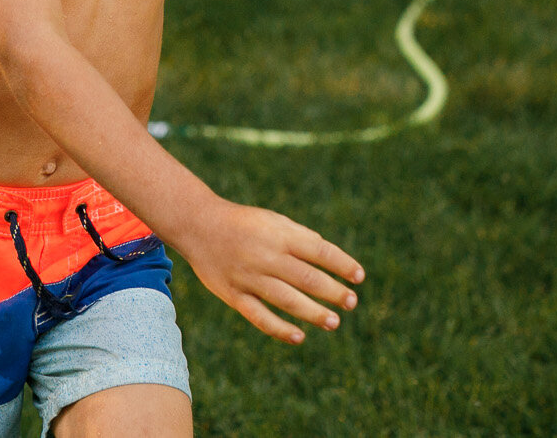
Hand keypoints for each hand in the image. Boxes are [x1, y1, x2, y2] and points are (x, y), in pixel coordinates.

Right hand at [175, 198, 364, 343]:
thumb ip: (299, 237)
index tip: (359, 277)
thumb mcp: (272, 220)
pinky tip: (299, 336)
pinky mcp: (234, 295)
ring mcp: (249, 277)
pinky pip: (259, 316)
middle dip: (333, 292)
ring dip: (313, 313)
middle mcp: (266, 256)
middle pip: (307, 278)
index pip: (319, 250)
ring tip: (334, 322)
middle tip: (351, 303)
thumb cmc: (242, 223)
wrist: (197, 224)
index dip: (342, 264)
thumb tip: (328, 258)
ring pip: (287, 300)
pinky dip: (279, 328)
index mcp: (279, 235)